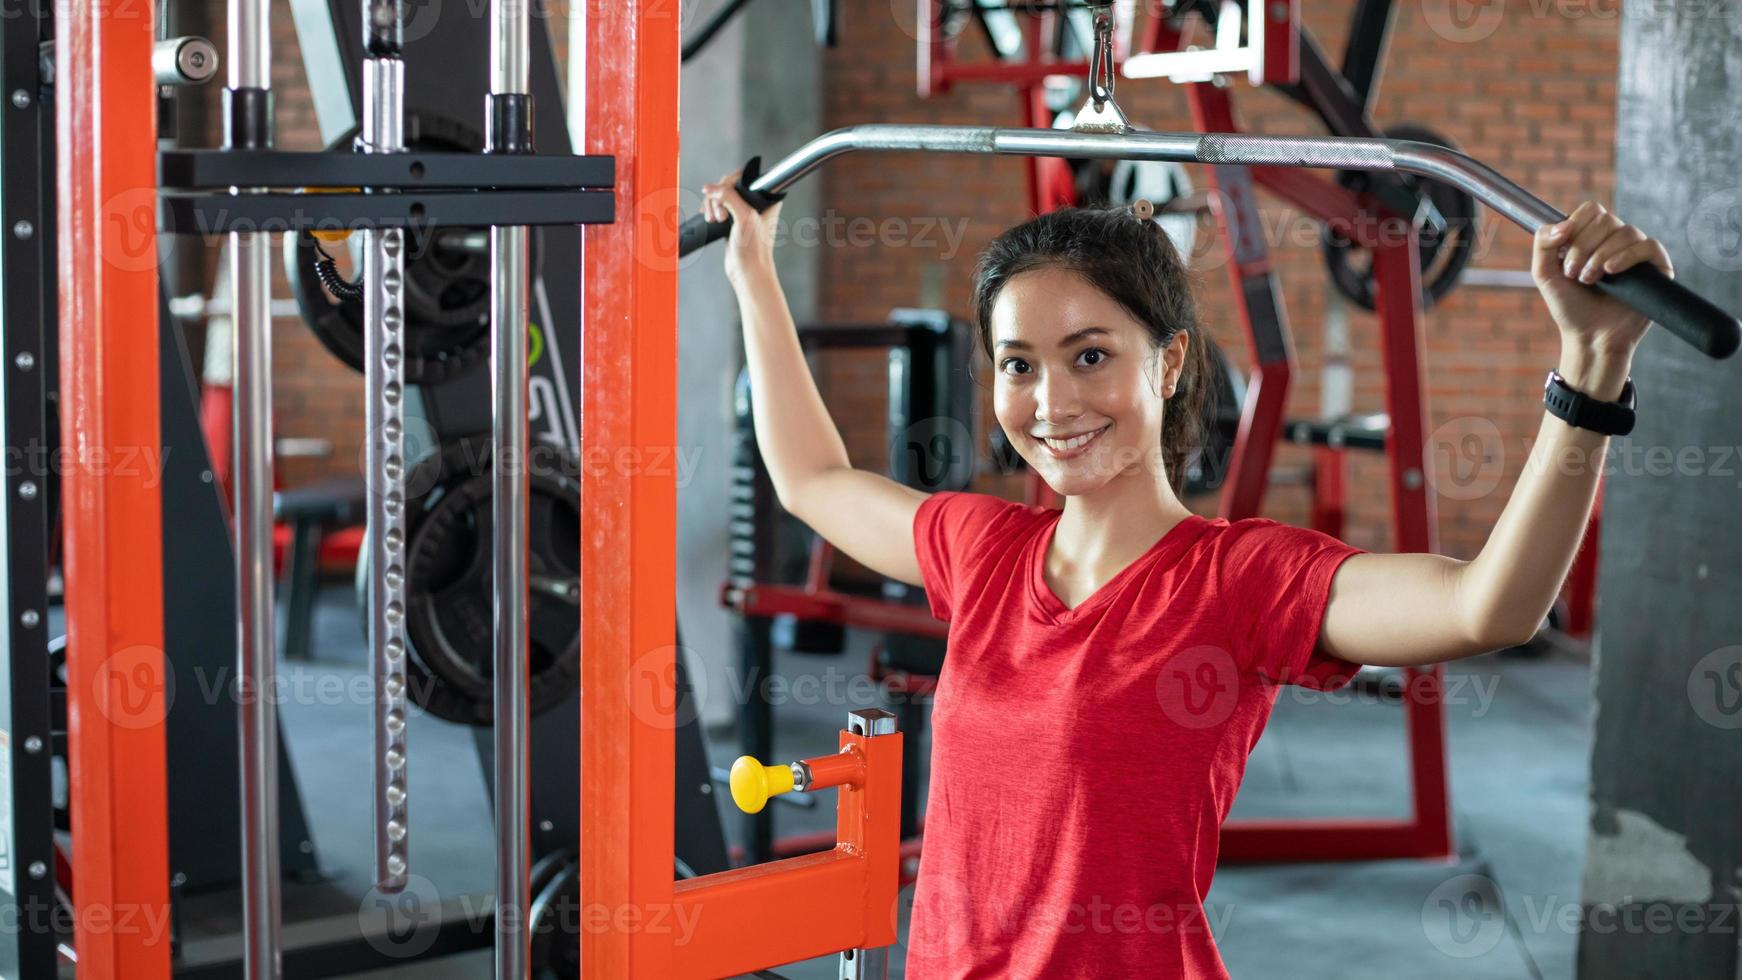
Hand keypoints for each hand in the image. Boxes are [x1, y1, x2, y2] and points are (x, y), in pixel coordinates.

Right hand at [701, 169, 782, 286]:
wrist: (747, 272)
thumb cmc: (755, 250)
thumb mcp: (744, 217)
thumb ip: (728, 197)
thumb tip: (710, 188)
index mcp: (766, 198)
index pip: (746, 176)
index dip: (731, 182)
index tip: (723, 194)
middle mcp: (756, 202)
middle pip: (730, 185)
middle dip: (719, 197)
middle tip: (721, 215)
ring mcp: (744, 211)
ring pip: (722, 195)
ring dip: (713, 204)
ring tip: (715, 220)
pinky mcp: (732, 220)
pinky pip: (718, 206)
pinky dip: (710, 209)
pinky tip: (709, 217)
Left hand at [1531, 200, 1673, 355]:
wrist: (1589, 337)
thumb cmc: (1569, 306)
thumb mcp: (1544, 273)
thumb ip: (1543, 242)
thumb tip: (1563, 223)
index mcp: (1593, 238)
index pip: (1591, 210)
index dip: (1576, 225)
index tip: (1563, 250)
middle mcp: (1617, 241)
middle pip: (1606, 219)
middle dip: (1583, 247)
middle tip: (1574, 273)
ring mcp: (1638, 254)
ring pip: (1626, 232)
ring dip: (1600, 256)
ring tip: (1589, 280)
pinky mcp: (1657, 268)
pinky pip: (1649, 246)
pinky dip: (1627, 256)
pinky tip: (1611, 271)